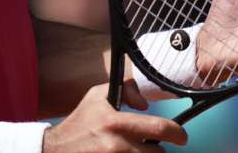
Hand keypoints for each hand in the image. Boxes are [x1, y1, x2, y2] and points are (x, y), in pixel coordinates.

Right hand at [43, 84, 186, 152]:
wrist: (56, 150)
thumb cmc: (80, 123)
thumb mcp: (97, 96)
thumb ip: (125, 91)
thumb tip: (145, 103)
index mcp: (116, 123)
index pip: (160, 128)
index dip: (178, 133)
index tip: (181, 136)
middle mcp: (117, 146)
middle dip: (159, 149)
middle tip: (153, 145)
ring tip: (133, 151)